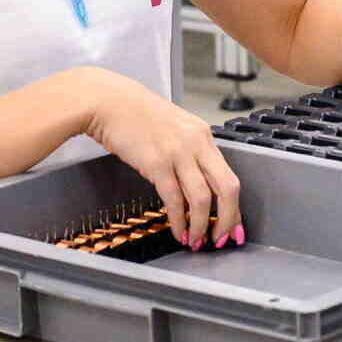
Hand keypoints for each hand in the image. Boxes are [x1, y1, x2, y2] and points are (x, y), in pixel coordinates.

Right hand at [77, 68, 242, 248]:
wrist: (106, 101)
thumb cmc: (134, 113)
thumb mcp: (173, 126)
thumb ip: (188, 150)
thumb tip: (196, 183)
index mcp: (203, 135)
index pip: (230, 176)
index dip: (235, 207)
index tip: (234, 226)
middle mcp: (196, 143)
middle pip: (227, 189)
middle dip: (228, 220)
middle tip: (221, 240)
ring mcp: (177, 153)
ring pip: (202, 199)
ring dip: (201, 226)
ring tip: (196, 241)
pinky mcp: (156, 163)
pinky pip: (174, 200)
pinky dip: (179, 221)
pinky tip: (178, 231)